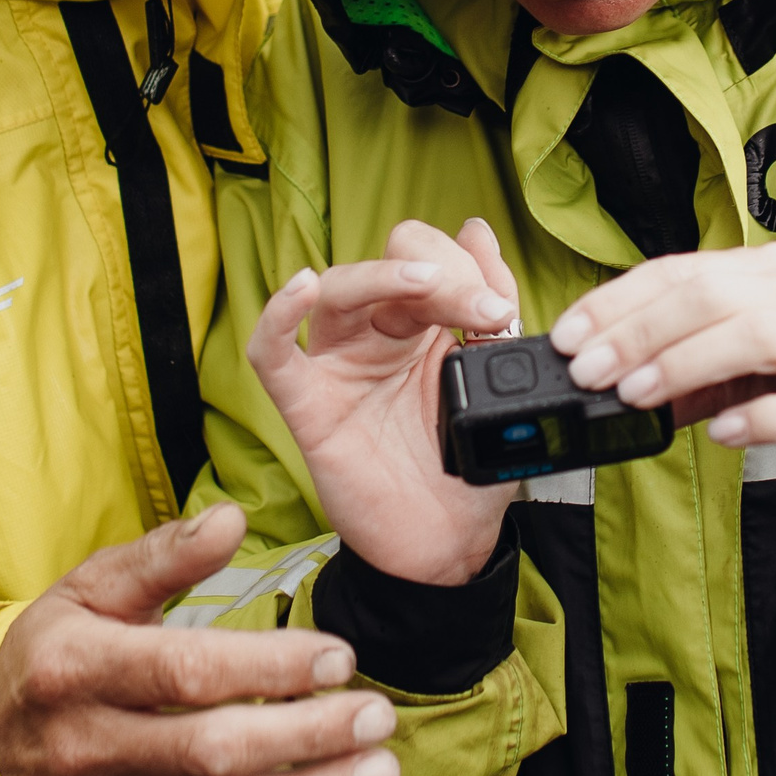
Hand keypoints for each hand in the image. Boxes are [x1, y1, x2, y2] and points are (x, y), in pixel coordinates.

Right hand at [0, 504, 396, 775]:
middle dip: (307, 739)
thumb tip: (232, 520)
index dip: (269, 668)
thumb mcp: (94, 587)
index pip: (185, 672)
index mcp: (74, 669)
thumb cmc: (59, 649)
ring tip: (375, 775)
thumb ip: (165, 557)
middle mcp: (83, 748)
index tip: (339, 657)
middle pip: (209, 753)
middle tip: (379, 718)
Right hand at [247, 219, 519, 586]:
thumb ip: (490, 307)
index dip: (466, 272)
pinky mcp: (308, 407)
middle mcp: (378, 335)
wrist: (447, 545)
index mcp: (423, 324)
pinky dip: (278, 316)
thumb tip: (476, 230)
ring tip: (422, 285)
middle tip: (481, 314)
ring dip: (380, 276)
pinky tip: (303, 289)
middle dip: (439, 274)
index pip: (431, 260)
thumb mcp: (493, 380)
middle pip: (390, 262)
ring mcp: (340, 367)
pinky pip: (274, 354)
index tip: (501, 315)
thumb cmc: (466, 467)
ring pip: (338, 292)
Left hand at [548, 245, 775, 470]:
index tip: (568, 336)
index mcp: (759, 273)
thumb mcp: (738, 362)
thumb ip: (682, 370)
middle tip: (588, 371)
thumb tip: (611, 387)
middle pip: (707, 295)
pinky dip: (759, 415)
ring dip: (685, 363)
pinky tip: (721, 431)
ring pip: (751, 333)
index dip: (616, 301)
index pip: (676, 272)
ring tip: (637, 394)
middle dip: (638, 332)